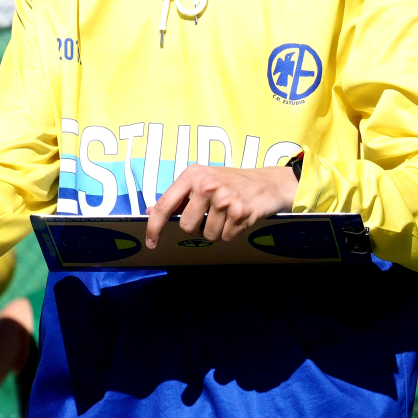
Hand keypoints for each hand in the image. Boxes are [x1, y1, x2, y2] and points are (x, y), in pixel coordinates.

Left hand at [144, 165, 297, 248]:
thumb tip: (151, 212)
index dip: (154, 226)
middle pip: (187, 226)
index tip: (150, 242)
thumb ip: (178, 197)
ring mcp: (224, 199)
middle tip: (209, 216)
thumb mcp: (201, 181)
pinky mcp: (241, 212)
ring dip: (216, 230)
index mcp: (192, 175)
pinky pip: (226, 237)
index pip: (164, 205)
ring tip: (226, 214)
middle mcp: (206, 185)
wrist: (268, 183)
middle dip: (196, 228)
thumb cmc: (229, 182)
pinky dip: (231, 232)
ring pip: (208, 235)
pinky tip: (237, 218)